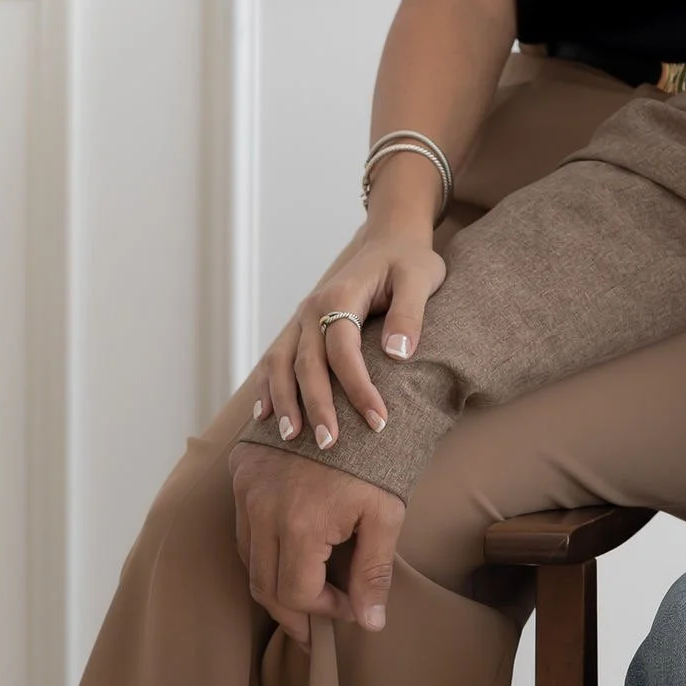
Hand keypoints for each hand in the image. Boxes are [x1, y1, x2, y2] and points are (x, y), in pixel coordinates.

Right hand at [229, 447, 404, 646]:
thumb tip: (369, 623)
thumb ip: (374, 572)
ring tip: (303, 594)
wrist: (353, 393)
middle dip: (293, 611)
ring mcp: (246, 490)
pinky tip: (288, 554)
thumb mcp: (385, 515)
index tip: (348, 607)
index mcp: (300, 525)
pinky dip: (261, 549)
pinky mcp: (241, 473)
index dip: (323, 611)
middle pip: (263, 586)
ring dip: (273, 582)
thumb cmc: (376, 458)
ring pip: (248, 559)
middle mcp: (262, 510)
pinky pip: (242, 527)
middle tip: (315, 625)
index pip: (296, 595)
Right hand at [256, 216, 448, 450]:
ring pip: (281, 363)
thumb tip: (398, 354)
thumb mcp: (420, 279)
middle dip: (316, 406)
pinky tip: (265, 415)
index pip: (344, 351)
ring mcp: (301, 319)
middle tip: (329, 444)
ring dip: (284, 401)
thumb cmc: (408, 263)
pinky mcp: (300, 328)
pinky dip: (267, 386)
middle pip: (307, 363)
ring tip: (290, 437)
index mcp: (341, 296)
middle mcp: (312, 309)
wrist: (389, 241)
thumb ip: (409, 314)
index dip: (358, 388)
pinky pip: (274, 359)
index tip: (379, 421)